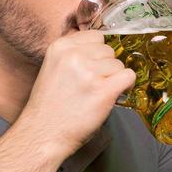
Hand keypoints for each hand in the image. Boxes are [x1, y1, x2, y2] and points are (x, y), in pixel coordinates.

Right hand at [21, 30, 135, 157]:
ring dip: (113, 79)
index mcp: (60, 47)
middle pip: (108, 50)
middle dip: (105, 67)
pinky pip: (128, 76)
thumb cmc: (49, 107)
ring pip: (118, 64)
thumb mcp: (53, 68)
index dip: (97, 54)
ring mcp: (89, 72)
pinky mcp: (103, 91)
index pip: (95, 36)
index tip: (92, 68)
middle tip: (92, 86)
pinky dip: (126, 86)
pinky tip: (114, 95)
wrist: (42, 134)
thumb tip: (100, 51)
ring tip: (96, 94)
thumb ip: (73, 55)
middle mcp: (74, 56)